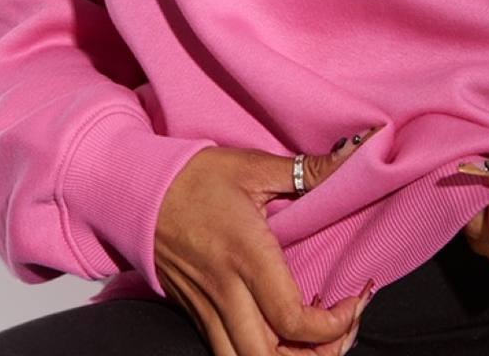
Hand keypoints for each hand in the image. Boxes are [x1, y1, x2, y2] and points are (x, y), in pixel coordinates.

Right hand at [155, 127, 382, 355]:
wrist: (136, 188)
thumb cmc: (195, 176)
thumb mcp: (253, 166)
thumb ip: (307, 170)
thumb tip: (352, 154)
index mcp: (246, 256)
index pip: (292, 320)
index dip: (332, 326)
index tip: (353, 302)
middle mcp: (225, 291)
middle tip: (342, 330)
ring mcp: (204, 306)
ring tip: (314, 341)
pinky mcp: (193, 310)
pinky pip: (224, 351)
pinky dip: (257, 354)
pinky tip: (278, 333)